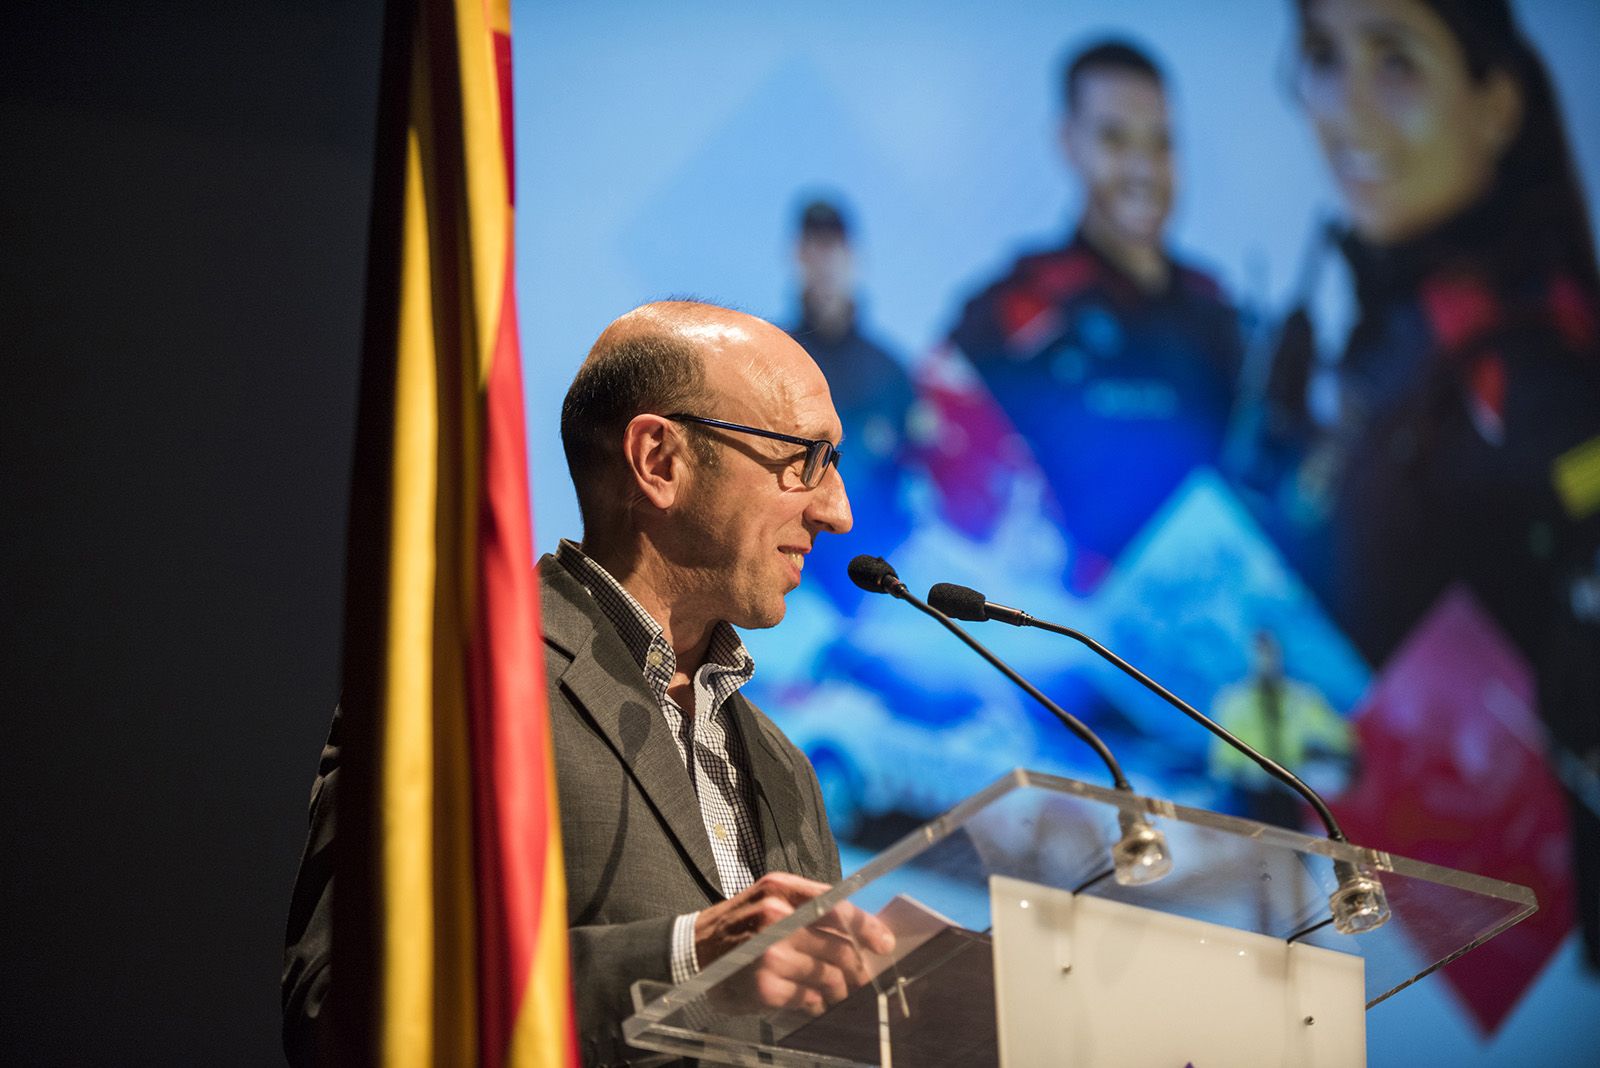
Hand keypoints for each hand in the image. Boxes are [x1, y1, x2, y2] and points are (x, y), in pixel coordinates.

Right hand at [695, 871, 894, 1016]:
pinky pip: (808, 998)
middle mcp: (776, 917)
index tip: (884, 943)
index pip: (837, 906)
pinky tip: (815, 1002)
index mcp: (781, 889)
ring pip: (828, 975)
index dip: (867, 927)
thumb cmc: (739, 926)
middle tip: (863, 977)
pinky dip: (818, 1003)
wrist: (692, 951)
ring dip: (839, 988)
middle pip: (838, 946)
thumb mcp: (768, 898)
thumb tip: (856, 932)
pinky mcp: (764, 985)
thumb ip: (808, 907)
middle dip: (857, 967)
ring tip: (838, 992)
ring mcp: (769, 953)